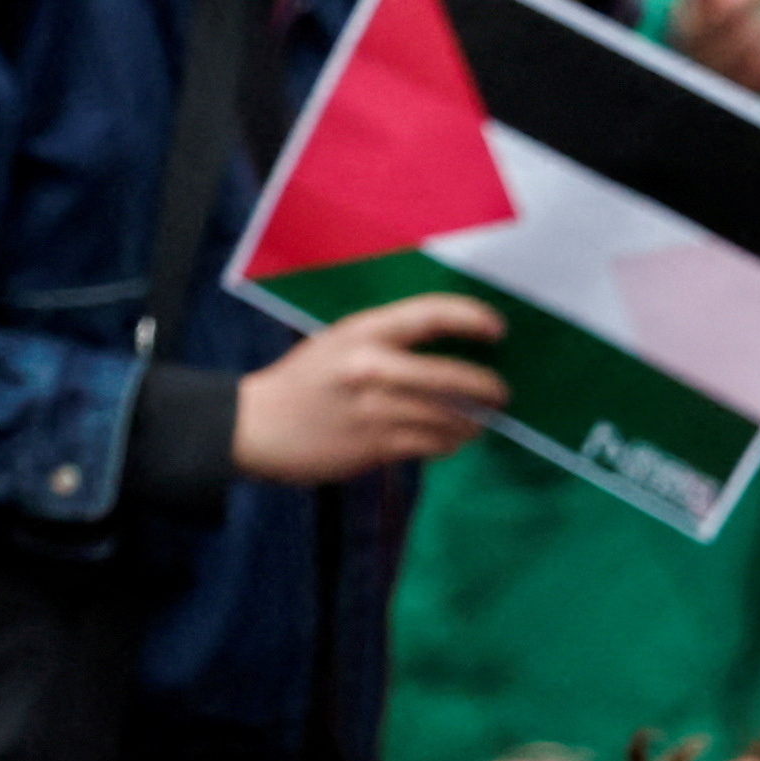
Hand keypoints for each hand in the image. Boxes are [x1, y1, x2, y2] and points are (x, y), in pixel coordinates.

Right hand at [233, 293, 503, 482]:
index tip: (498, 328)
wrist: (258, 425)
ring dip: (471, 422)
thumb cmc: (305, 380)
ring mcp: (375, 410)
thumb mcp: (341, 342)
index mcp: (364, 332)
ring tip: (477, 421)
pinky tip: (448, 439)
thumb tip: (449, 348)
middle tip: (501, 393)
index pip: (431, 314)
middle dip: (487, 387)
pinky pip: (432, 444)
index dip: (472, 318)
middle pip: (453, 376)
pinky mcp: (375, 446)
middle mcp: (372, 368)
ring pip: (448, 417)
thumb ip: (389, 341)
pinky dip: (448, 442)